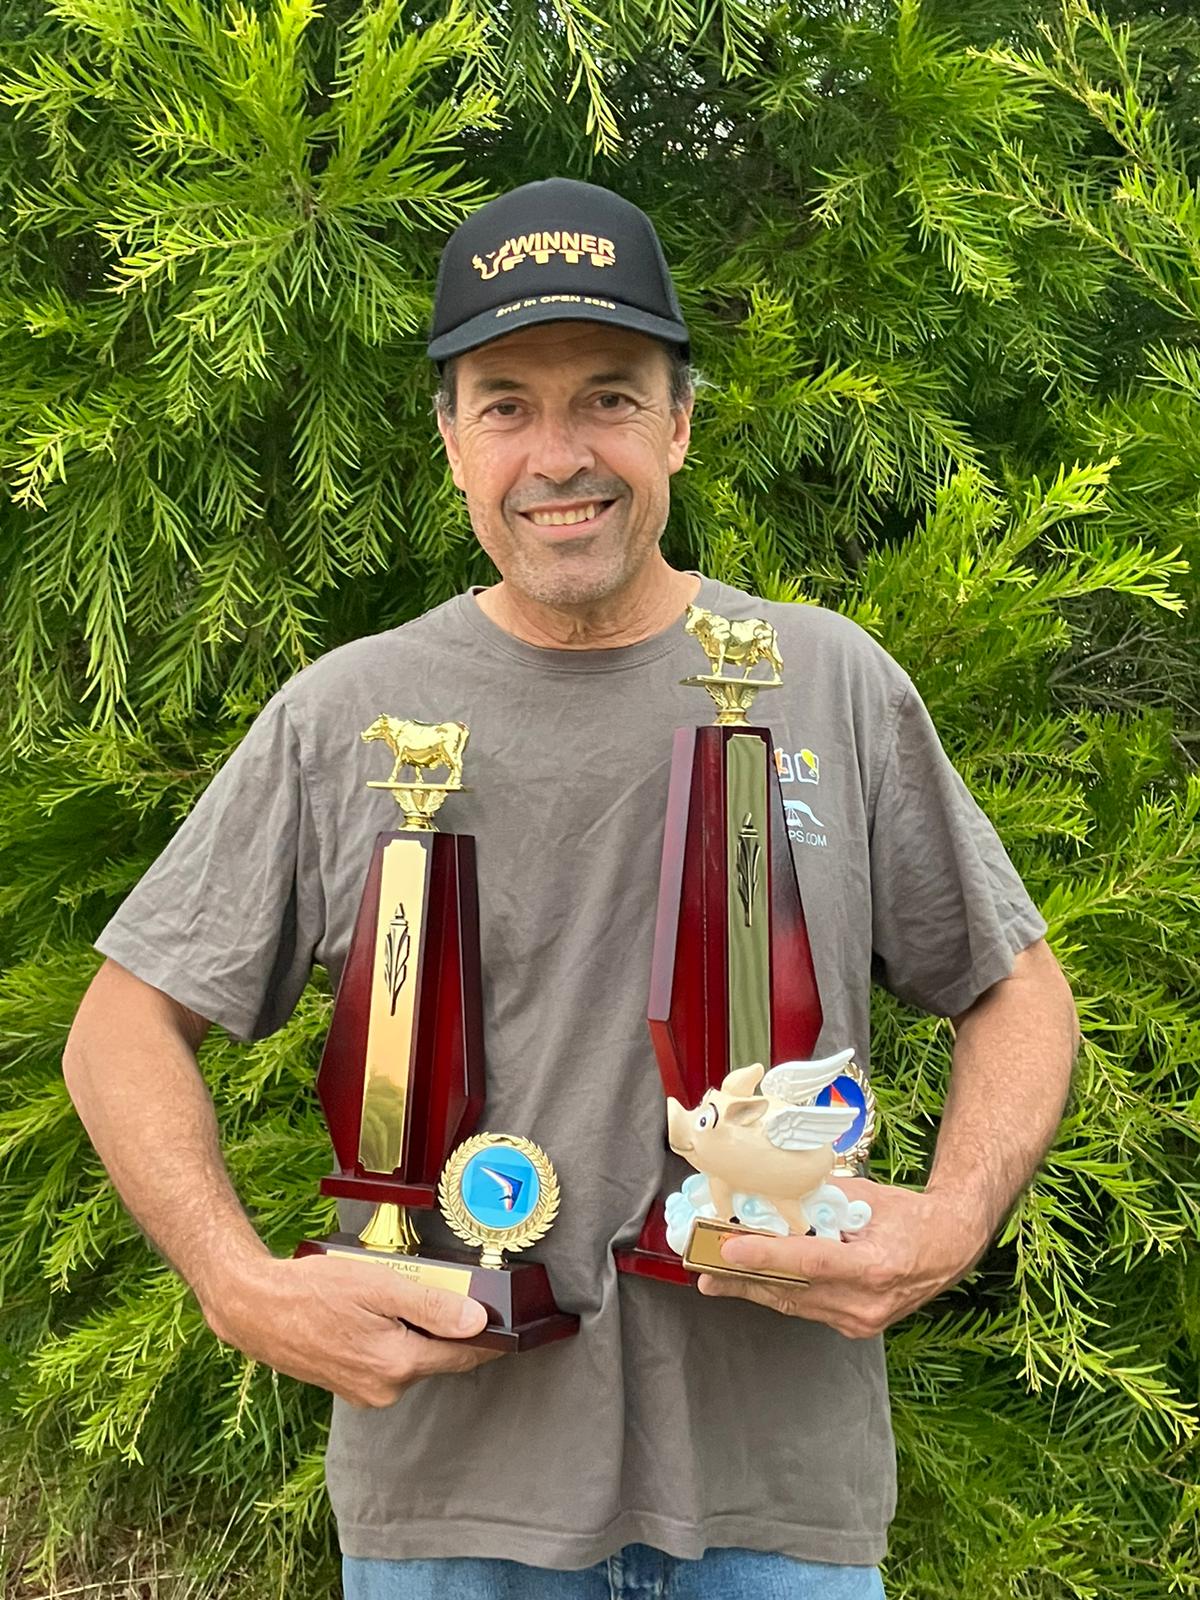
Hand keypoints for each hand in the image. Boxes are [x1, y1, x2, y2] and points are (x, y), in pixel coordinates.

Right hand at [202, 1252, 503, 1406]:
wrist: (256, 1308)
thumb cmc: (313, 1290)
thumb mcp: (379, 1286)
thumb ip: (432, 1306)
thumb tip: (477, 1324)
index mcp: (397, 1364)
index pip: (462, 1356)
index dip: (490, 1340)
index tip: (512, 1330)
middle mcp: (384, 1389)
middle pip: (438, 1357)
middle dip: (447, 1329)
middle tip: (447, 1293)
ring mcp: (365, 1392)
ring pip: (411, 1360)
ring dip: (416, 1334)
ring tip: (395, 1298)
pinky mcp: (349, 1387)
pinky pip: (387, 1363)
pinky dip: (392, 1341)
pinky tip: (374, 1315)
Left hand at [696, 1180, 987, 1338]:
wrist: (950, 1247)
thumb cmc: (912, 1217)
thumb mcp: (868, 1196)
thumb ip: (821, 1197)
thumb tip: (773, 1189)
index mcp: (876, 1266)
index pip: (810, 1262)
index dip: (766, 1256)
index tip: (729, 1249)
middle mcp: (867, 1302)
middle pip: (793, 1290)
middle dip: (742, 1278)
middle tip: (703, 1266)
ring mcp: (861, 1320)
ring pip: (794, 1304)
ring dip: (752, 1289)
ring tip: (714, 1276)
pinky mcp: (856, 1326)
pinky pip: (807, 1308)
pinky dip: (779, 1293)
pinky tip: (752, 1282)